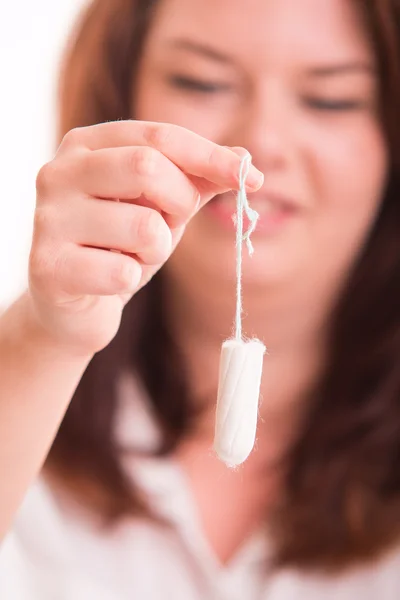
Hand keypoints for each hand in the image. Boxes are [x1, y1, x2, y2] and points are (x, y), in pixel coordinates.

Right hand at [28, 120, 263, 354]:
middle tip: (170, 226)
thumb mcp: (160, 207)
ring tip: (130, 258)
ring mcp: (48, 219)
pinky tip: (109, 282)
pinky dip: (131, 281)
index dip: (211, 157)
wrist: (70, 306)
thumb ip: (196, 181)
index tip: (252, 179)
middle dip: (179, 204)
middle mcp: (59, 172)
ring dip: (155, 251)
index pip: (160, 136)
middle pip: (148, 167)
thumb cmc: (117, 247)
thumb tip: (245, 160)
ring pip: (143, 226)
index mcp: (87, 145)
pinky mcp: (48, 266)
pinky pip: (122, 273)